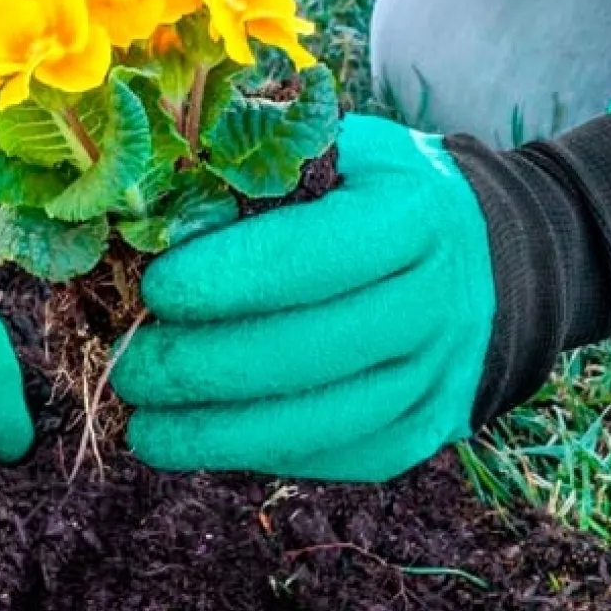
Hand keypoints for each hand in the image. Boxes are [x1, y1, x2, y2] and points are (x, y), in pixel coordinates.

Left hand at [113, 114, 496, 481]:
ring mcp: (433, 379)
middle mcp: (435, 305)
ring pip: (315, 422)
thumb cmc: (379, 200)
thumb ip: (263, 168)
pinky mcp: (418, 433)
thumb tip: (155, 208)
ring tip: (143, 429)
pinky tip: (197, 442)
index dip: (225, 279)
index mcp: (414, 218)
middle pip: (304, 351)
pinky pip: (329, 455)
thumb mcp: (341, 155)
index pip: (310, 256)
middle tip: (129, 368)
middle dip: (200, 367)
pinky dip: (254, 454)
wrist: (481, 267)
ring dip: (215, 434)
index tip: (154, 290)